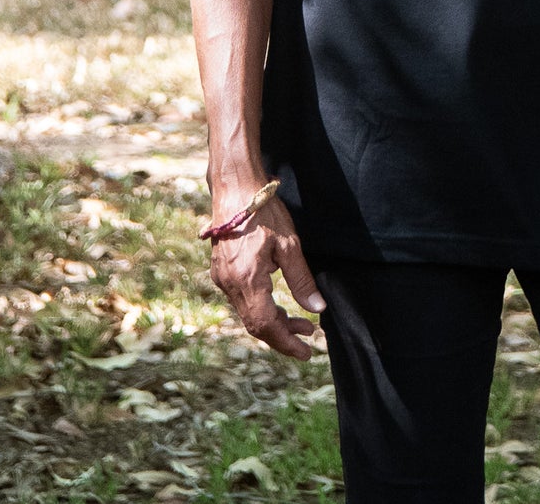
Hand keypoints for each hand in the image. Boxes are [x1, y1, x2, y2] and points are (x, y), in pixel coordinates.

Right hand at [207, 191, 325, 358]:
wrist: (234, 188)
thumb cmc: (264, 212)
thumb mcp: (289, 244)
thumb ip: (301, 280)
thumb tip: (317, 309)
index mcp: (247, 280)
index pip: (266, 325)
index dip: (287, 342)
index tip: (306, 352)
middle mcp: (230, 285)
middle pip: (256, 324)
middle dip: (283, 335)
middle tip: (309, 337)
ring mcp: (222, 279)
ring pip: (248, 314)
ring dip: (274, 321)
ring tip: (301, 322)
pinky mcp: (222, 273)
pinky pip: (242, 301)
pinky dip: (261, 308)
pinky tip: (278, 304)